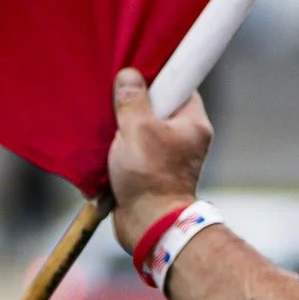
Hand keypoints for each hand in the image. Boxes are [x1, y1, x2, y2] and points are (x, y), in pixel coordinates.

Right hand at [105, 67, 212, 253]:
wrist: (148, 224)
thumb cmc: (150, 176)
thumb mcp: (138, 128)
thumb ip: (131, 98)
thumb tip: (128, 75)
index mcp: (193, 122)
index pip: (181, 84)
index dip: (158, 77)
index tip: (137, 75)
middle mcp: (184, 137)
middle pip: (158, 105)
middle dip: (134, 103)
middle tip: (116, 100)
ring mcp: (168, 155)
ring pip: (142, 127)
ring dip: (123, 126)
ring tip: (108, 123)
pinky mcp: (150, 171)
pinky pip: (134, 148)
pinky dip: (119, 146)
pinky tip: (105, 144)